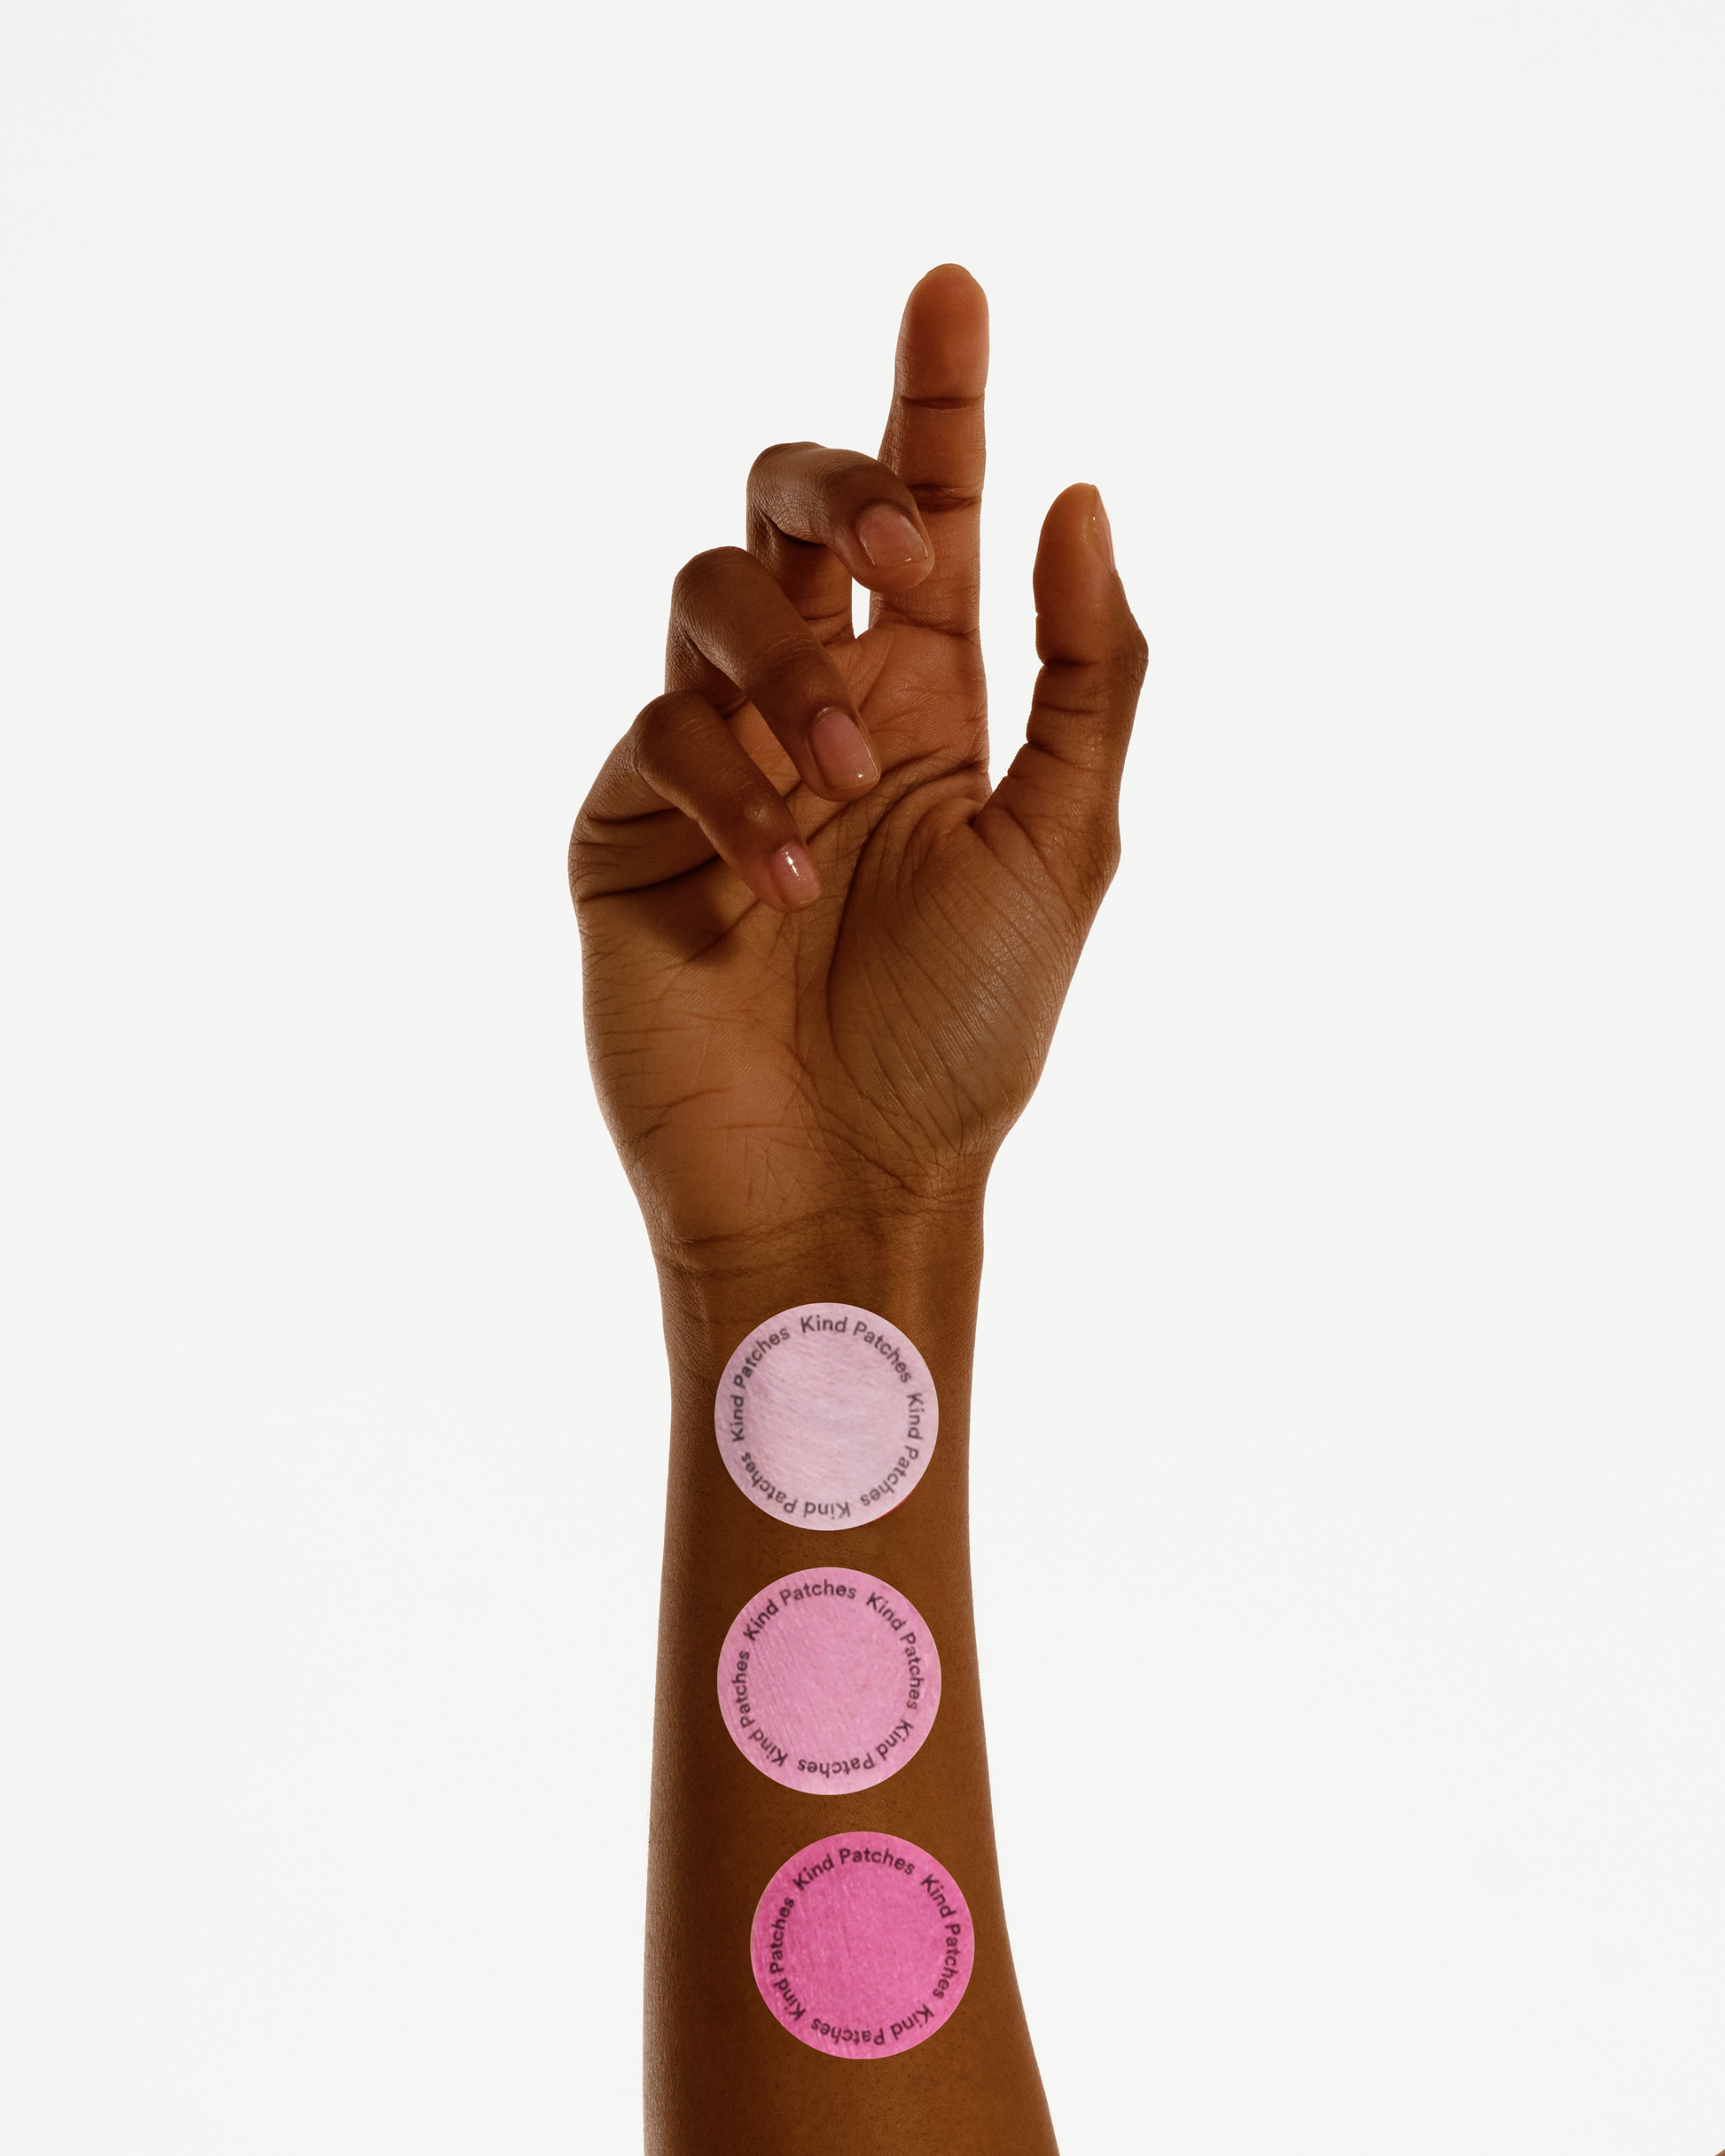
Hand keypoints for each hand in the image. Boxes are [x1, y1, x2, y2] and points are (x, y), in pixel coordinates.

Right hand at [571, 265, 1145, 1263]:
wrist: (846, 1179)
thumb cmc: (964, 1034)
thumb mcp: (1063, 845)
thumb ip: (1087, 673)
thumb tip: (1078, 494)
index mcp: (928, 701)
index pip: (926, 516)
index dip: (934, 398)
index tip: (955, 286)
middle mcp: (818, 707)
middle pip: (795, 509)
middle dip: (842, 491)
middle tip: (914, 557)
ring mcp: (715, 758)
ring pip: (711, 595)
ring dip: (790, 664)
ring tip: (850, 781)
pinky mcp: (629, 823)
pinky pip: (661, 732)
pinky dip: (732, 787)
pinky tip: (783, 881)